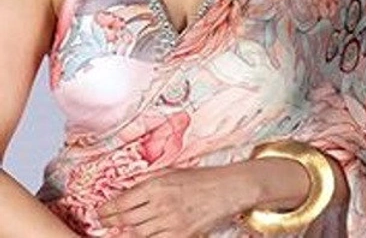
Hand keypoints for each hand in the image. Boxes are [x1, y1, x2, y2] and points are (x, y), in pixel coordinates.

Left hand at [97, 164, 257, 237]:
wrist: (225, 189)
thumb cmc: (198, 178)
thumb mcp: (170, 173)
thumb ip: (148, 183)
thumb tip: (126, 193)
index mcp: (156, 185)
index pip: (123, 201)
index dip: (107, 209)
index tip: (100, 211)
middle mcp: (161, 204)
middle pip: (127, 219)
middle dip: (111, 222)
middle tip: (102, 222)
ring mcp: (170, 223)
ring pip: (138, 233)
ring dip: (126, 232)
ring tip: (116, 231)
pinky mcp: (181, 236)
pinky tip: (140, 235)